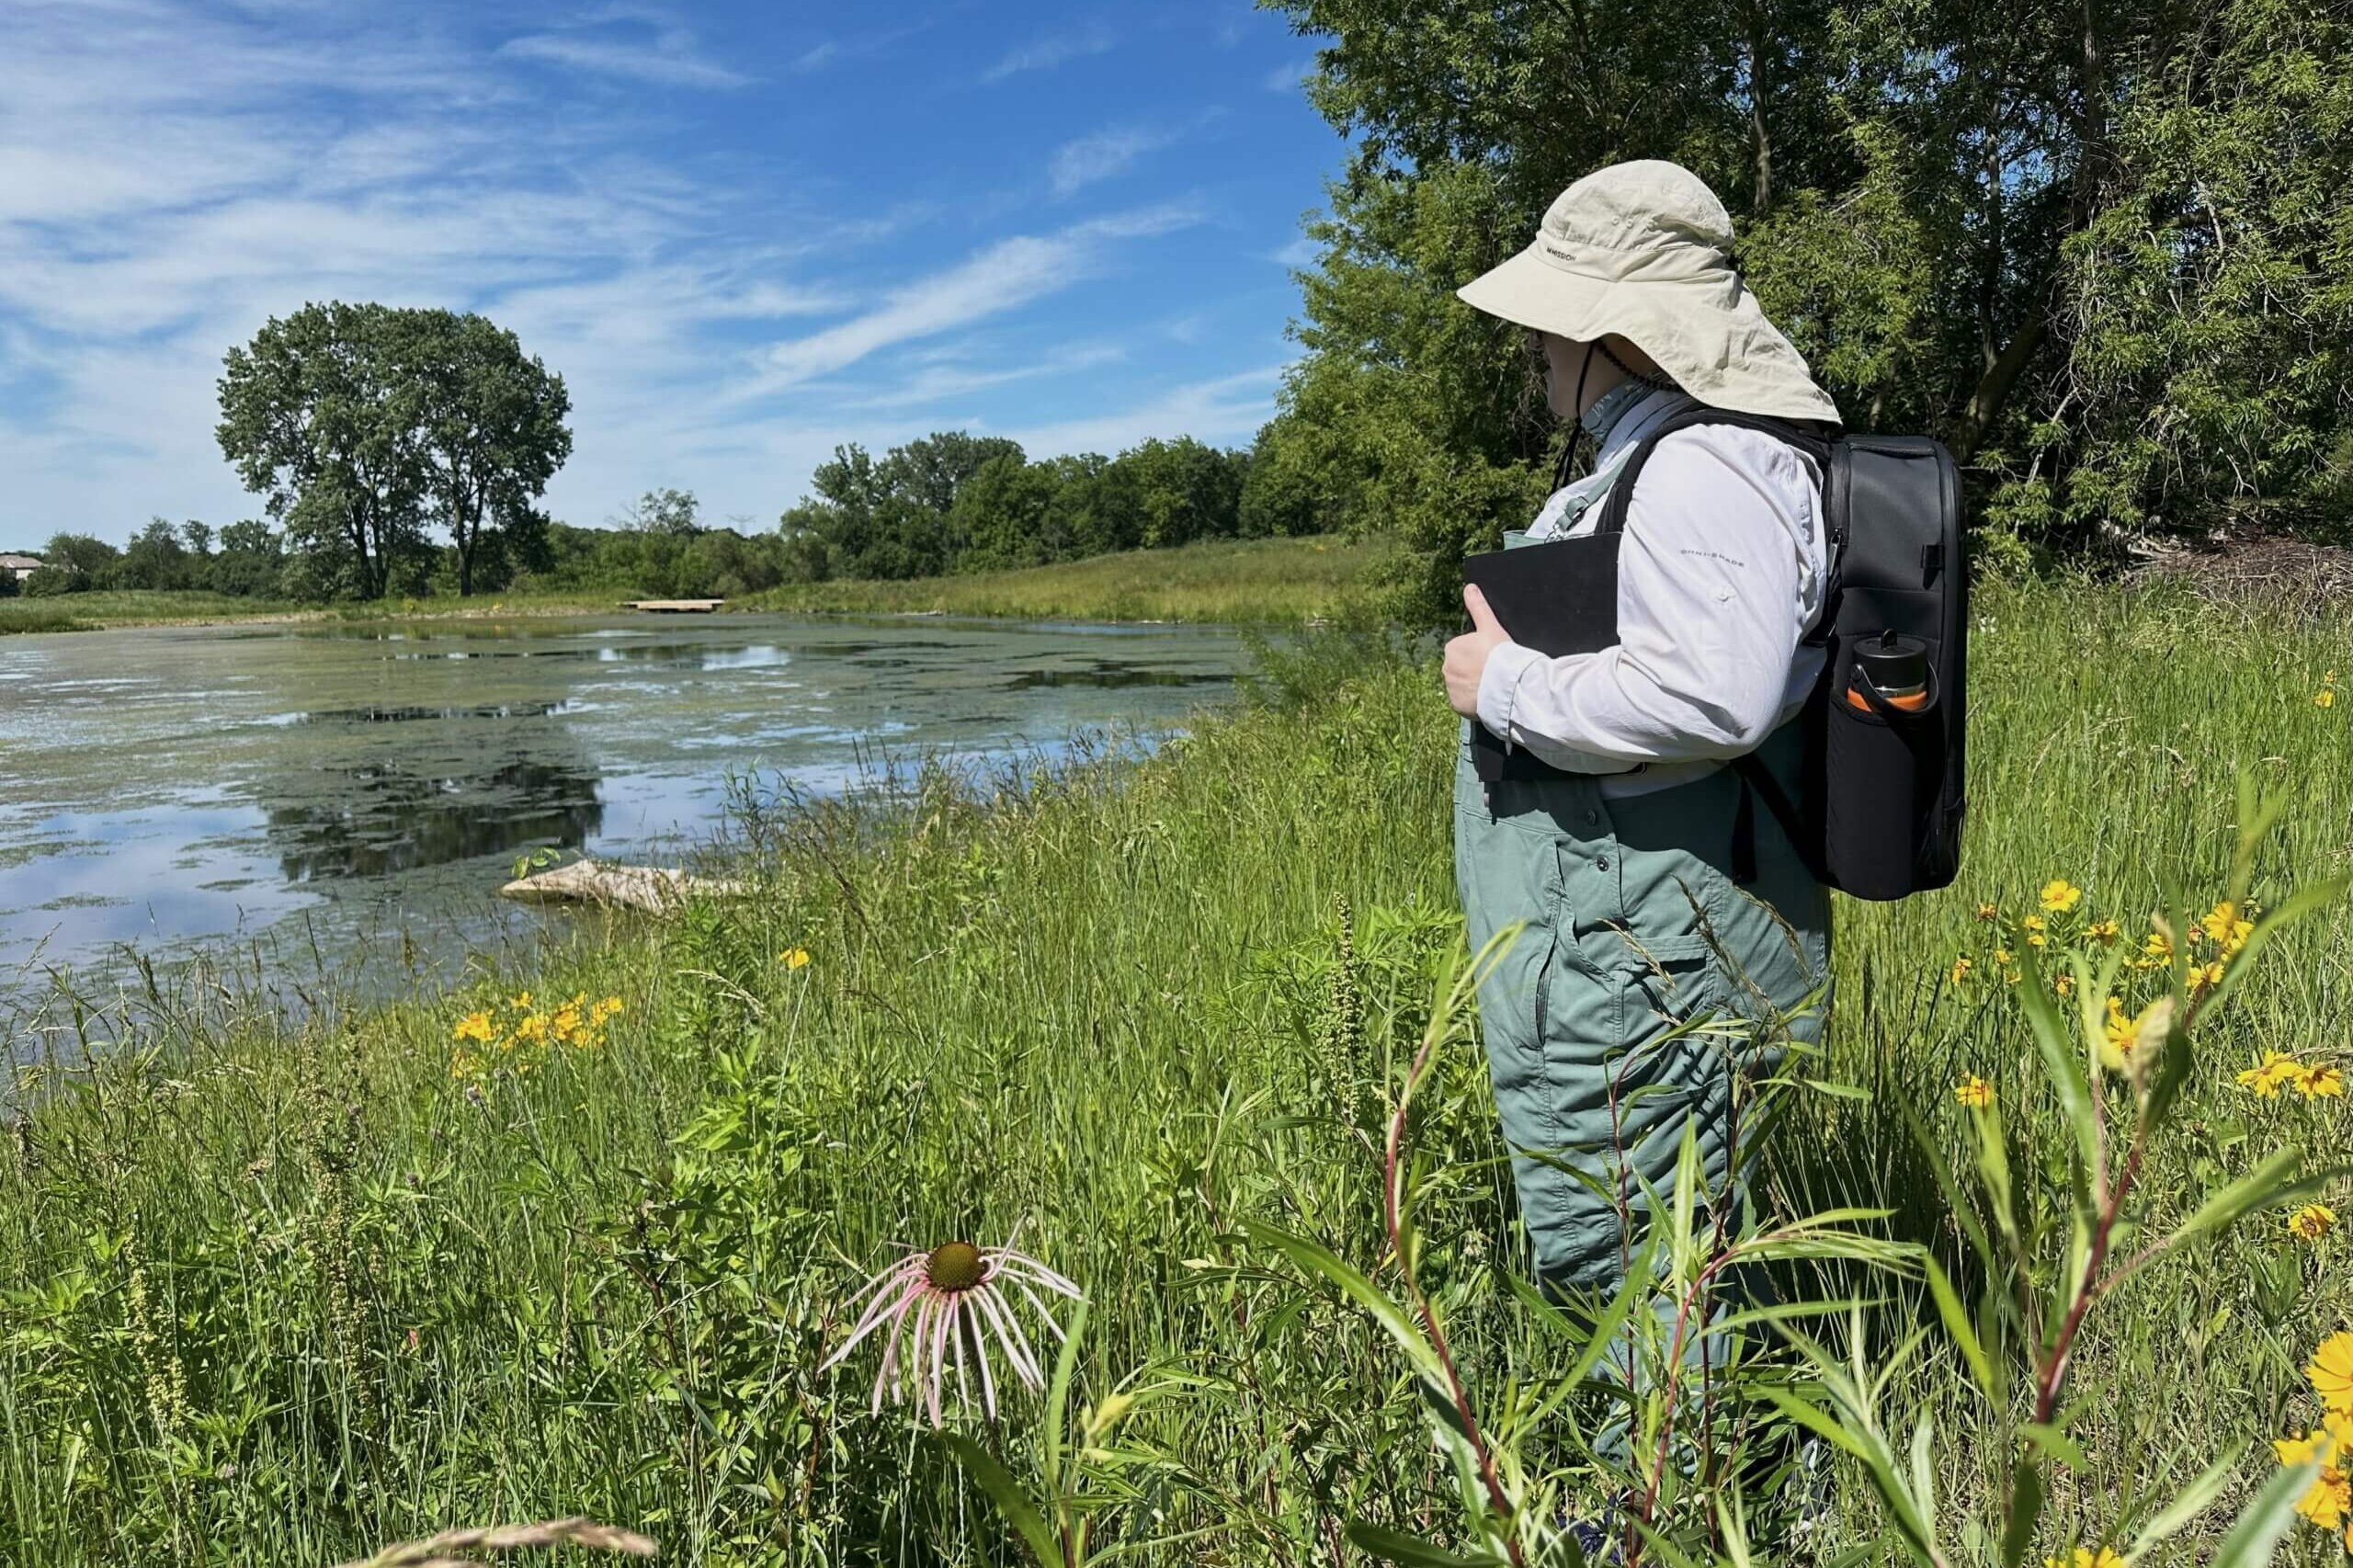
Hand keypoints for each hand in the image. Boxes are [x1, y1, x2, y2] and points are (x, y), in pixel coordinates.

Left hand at [1443, 584, 1509, 717]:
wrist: (1506, 685)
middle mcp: (1446, 668)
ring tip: (1492, 685)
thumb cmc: (1500, 654)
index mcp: (1452, 648)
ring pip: (1463, 685)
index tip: (1493, 657)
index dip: (1480, 654)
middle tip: (1493, 672)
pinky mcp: (1456, 705)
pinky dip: (1472, 700)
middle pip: (1462, 668)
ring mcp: (1450, 688)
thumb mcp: (1490, 626)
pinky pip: (1463, 701)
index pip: (1465, 650)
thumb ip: (1478, 606)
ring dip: (1474, 685)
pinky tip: (1486, 697)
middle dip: (1475, 670)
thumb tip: (1469, 586)